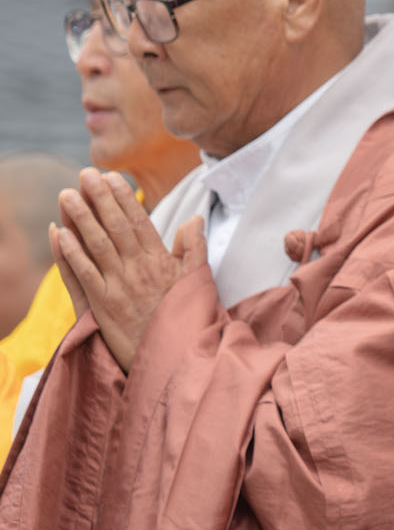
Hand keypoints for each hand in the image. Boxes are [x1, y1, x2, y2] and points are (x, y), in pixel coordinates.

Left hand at [51, 169, 205, 371]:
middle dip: (99, 198)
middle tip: (84, 174)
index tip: (112, 178)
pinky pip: (84, 274)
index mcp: (161, 261)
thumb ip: (194, 248)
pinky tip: (60, 234)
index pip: (139, 221)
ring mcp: (119, 286)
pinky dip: (71, 253)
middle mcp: (139, 269)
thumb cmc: (186, 317)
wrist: (175, 355)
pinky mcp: (103, 305)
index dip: (124, 198)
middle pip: (115, 227)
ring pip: (97, 245)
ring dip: (81, 218)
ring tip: (67, 195)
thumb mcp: (197, 279)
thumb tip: (193, 219)